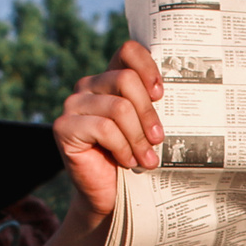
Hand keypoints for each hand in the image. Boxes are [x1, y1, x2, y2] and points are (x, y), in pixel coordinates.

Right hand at [52, 40, 165, 222]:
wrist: (111, 194)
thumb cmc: (134, 157)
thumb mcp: (147, 126)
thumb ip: (153, 104)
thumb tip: (181, 93)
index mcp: (110, 78)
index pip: (128, 51)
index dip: (147, 67)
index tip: (161, 94)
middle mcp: (88, 86)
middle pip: (126, 81)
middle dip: (148, 113)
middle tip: (158, 139)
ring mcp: (73, 105)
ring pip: (119, 108)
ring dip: (137, 138)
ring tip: (146, 158)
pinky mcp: (64, 127)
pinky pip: (104, 129)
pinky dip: (122, 147)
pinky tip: (127, 161)